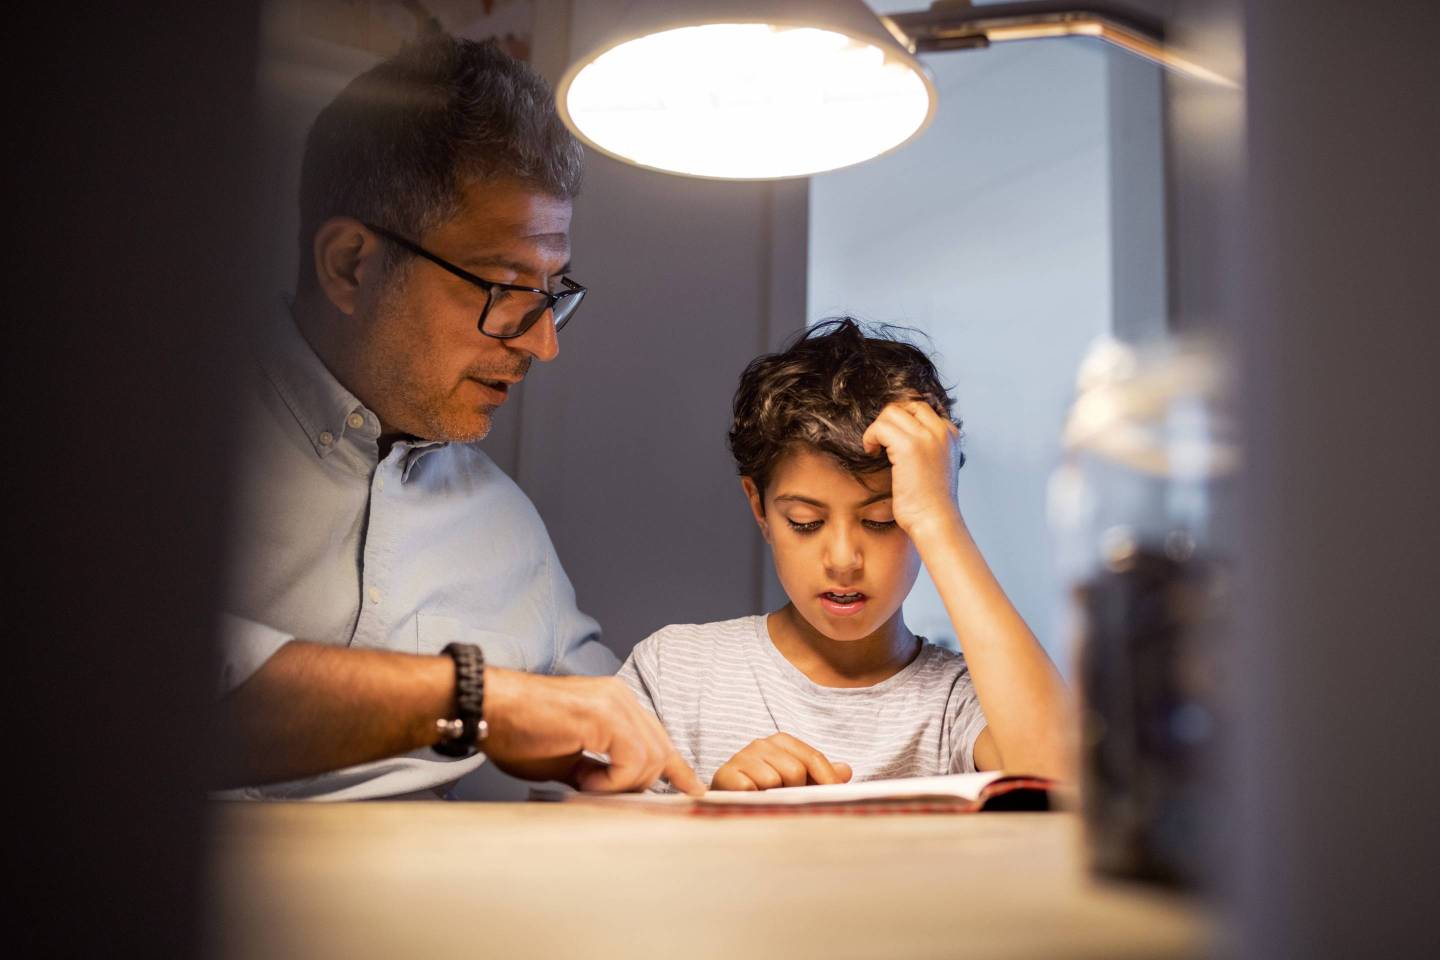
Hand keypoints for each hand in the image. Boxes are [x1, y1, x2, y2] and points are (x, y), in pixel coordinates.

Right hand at [479, 667, 703, 795]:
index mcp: (615, 704)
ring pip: (651, 760)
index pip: (657, 738)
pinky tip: (585, 778)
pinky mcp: (606, 714)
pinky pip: (633, 760)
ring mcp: (616, 703)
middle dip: (640, 785)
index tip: (692, 790)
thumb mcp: (566, 761)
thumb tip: (617, 793)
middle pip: (660, 753)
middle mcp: (622, 698)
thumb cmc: (516, 733)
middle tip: (599, 793)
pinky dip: (613, 780)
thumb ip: (597, 771)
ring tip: (584, 782)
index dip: (677, 768)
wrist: (487, 708)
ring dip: (621, 784)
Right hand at [710, 733, 852, 790]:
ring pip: (774, 781)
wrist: (725, 800)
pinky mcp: (726, 774)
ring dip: (774, 797)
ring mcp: (742, 757)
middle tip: (789, 802)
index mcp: (781, 741)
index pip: (813, 758)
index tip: (838, 797)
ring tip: (767, 801)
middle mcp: (761, 744)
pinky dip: (755, 800)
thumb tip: (846, 771)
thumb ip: (819, 774)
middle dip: (797, 791)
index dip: (828, 780)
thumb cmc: (764, 790)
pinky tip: (752, 802)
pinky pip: (751, 790)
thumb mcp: (794, 781)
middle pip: (796, 770)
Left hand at [861, 400, 962, 540]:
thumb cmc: (932, 501)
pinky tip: (872, 453)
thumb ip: (928, 447)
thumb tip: (899, 436)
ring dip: (877, 429)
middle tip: (881, 443)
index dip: (902, 420)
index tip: (891, 439)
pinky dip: (870, 437)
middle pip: (906, 405)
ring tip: (876, 449)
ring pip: (891, 413)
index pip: (921, 408)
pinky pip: (880, 427)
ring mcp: (926, 437)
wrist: (935, 521)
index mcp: (951, 434)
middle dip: (888, 421)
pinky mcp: (909, 447)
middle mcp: (941, 431)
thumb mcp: (937, 465)